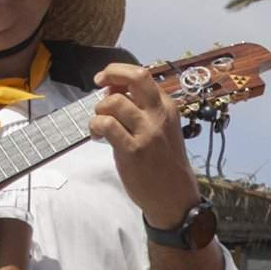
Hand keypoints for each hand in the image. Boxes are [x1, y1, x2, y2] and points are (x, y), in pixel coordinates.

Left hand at [90, 61, 201, 228]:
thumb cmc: (164, 163)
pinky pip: (107, 125)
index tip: (107, 81)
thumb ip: (141, 110)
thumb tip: (112, 90)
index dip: (120, 73)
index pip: (143, 76)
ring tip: (99, 124)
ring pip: (115, 102)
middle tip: (98, 82)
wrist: (175, 196)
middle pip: (136, 77)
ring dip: (99, 110)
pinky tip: (97, 137)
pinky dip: (95, 126)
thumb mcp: (161, 129)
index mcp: (167, 107)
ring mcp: (147, 132)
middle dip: (111, 73)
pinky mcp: (133, 150)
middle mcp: (159, 115)